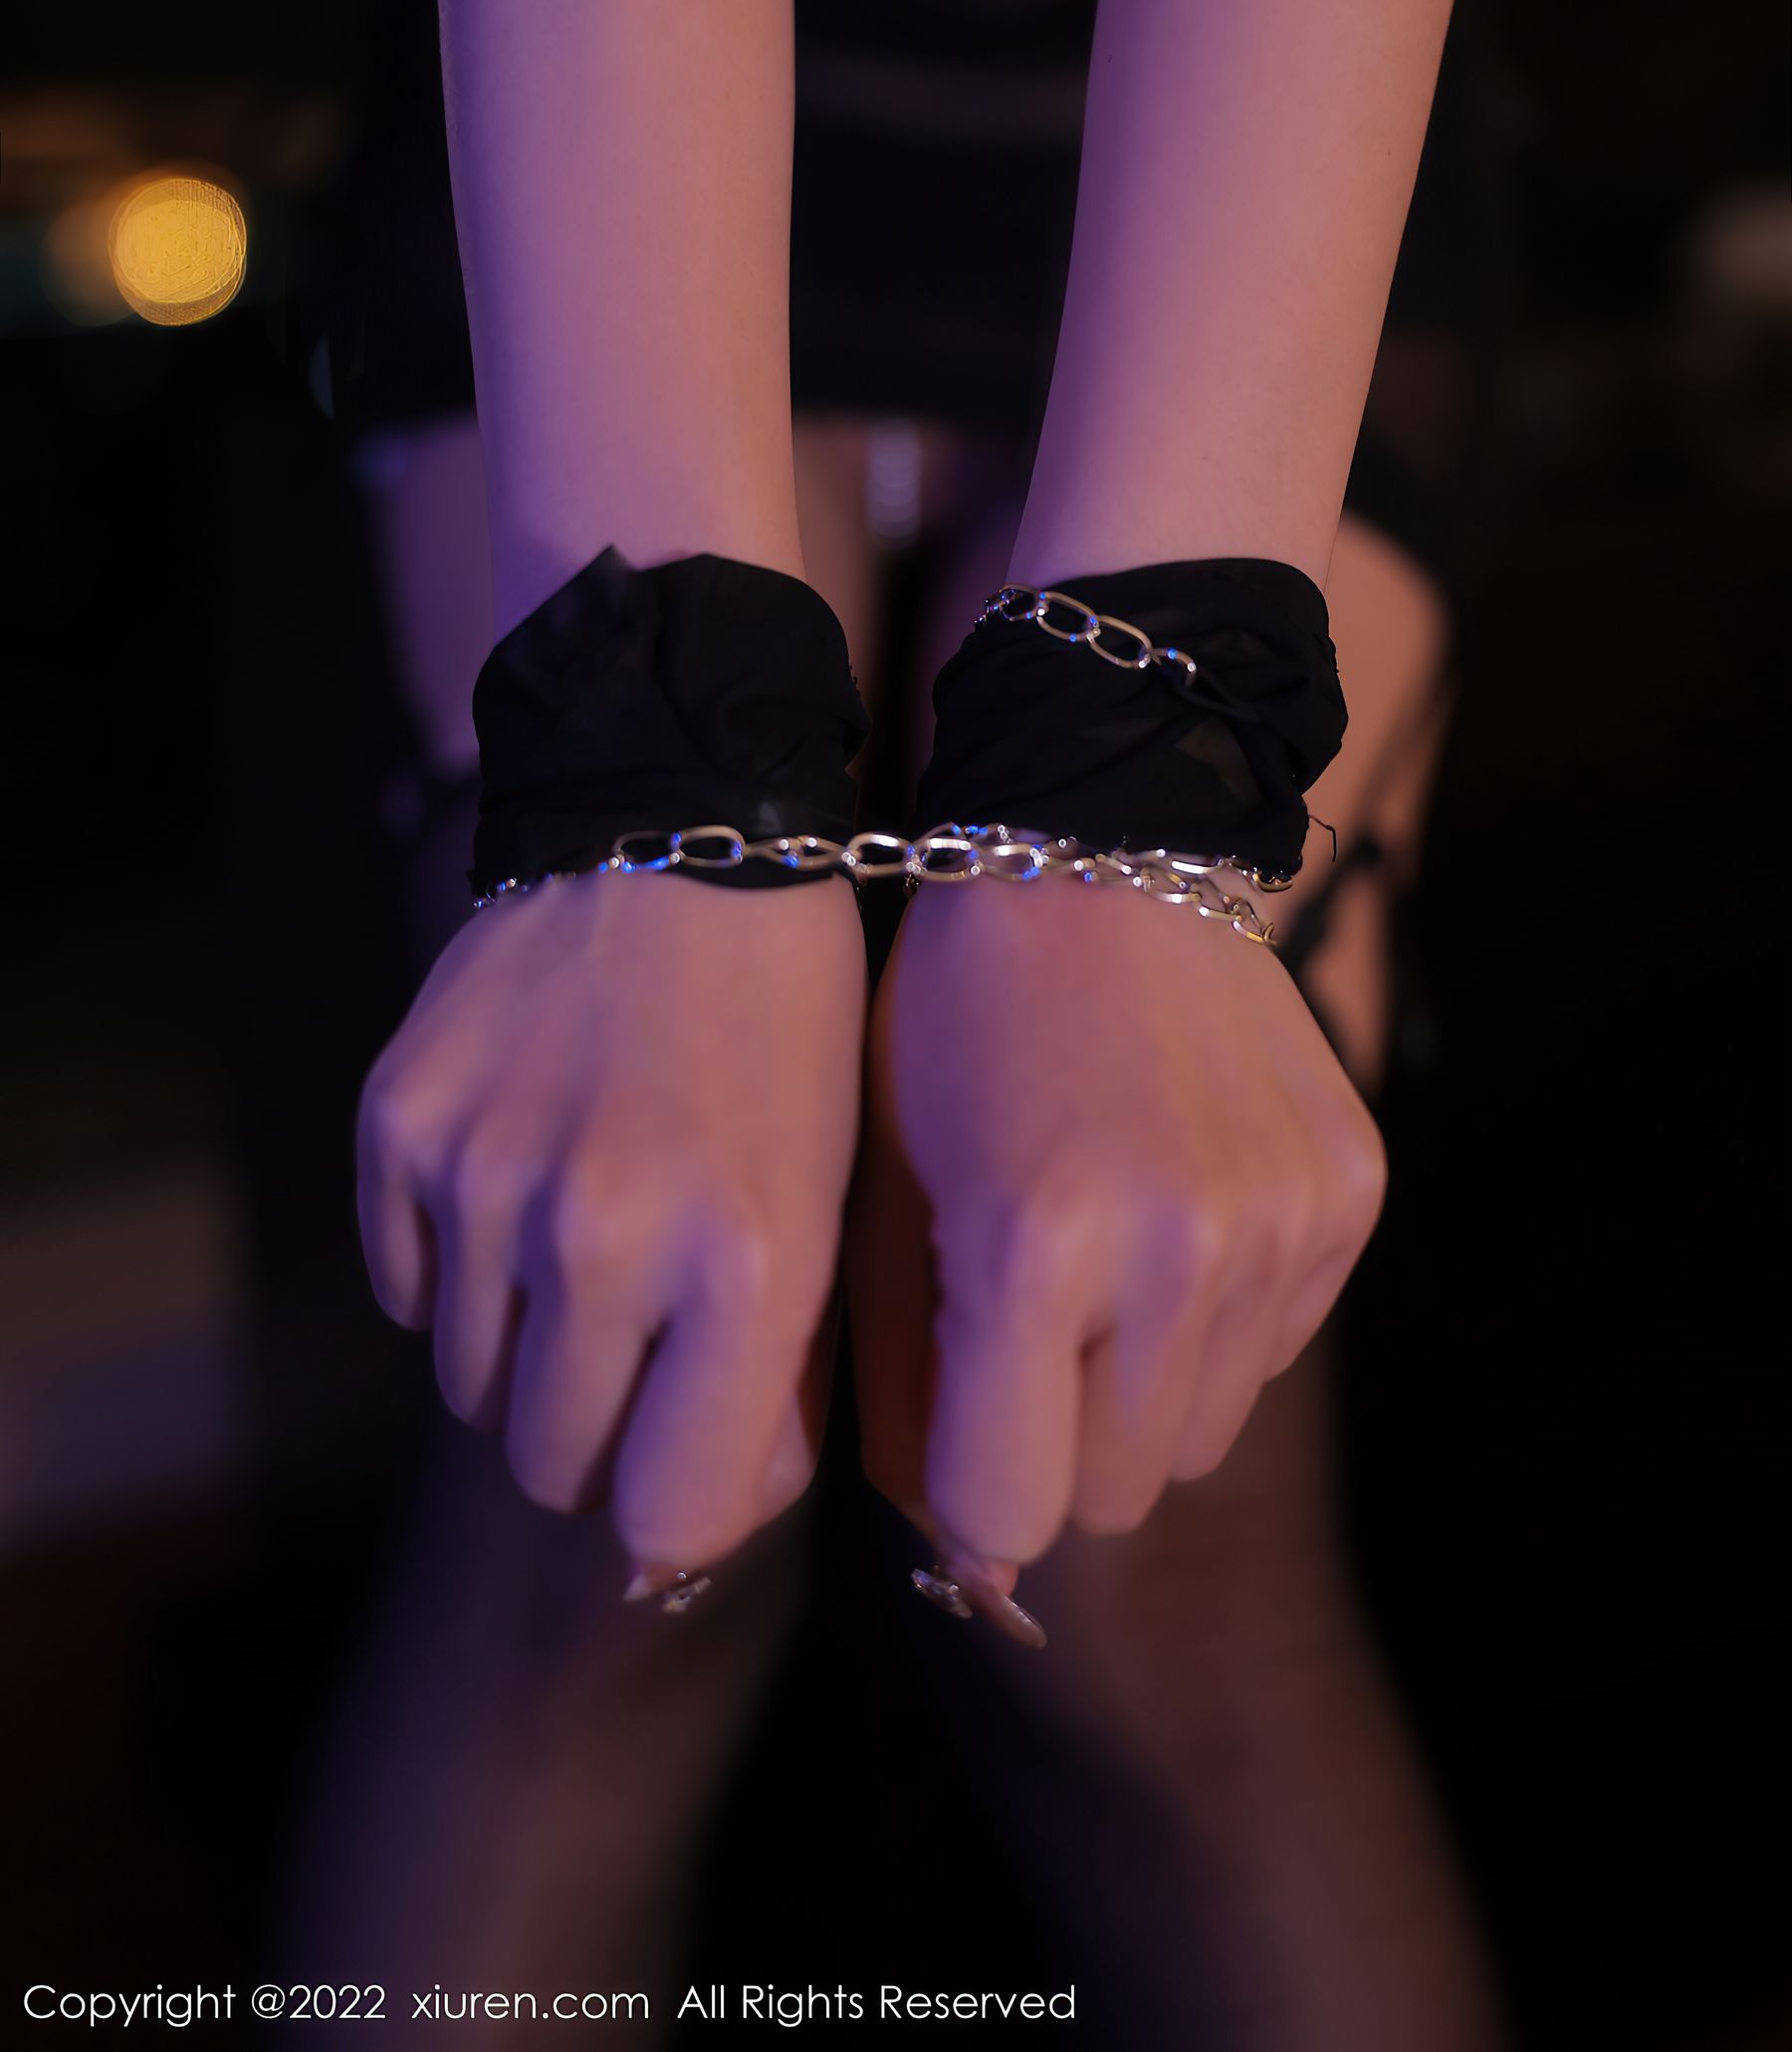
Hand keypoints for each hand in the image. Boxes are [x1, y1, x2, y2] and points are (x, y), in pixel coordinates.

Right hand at [357, 870, 864, 1576]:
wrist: (680, 831)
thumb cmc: (788, 1033)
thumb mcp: (833, 1206)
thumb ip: (773, 1385)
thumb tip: (677, 1541)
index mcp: (749, 1267)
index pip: (672, 1520)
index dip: (689, 1503)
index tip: (699, 1446)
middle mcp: (604, 1237)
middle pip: (554, 1470)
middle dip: (603, 1435)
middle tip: (644, 1340)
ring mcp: (485, 1179)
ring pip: (472, 1390)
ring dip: (531, 1350)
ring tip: (593, 1237)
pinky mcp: (399, 1126)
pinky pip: (407, 1293)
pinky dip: (459, 1271)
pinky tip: (527, 1176)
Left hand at [850, 877, 1383, 1573]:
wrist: (1099, 851)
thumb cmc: (955, 1023)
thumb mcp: (884, 1192)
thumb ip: (908, 1385)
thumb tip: (965, 1562)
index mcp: (1034, 1246)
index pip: (1008, 1516)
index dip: (965, 1487)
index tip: (955, 1418)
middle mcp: (1179, 1245)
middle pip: (1116, 1494)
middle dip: (1054, 1441)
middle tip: (1021, 1326)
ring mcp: (1283, 1219)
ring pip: (1202, 1436)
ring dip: (1140, 1386)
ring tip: (1095, 1254)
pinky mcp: (1350, 1193)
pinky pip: (1273, 1344)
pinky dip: (1216, 1313)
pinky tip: (1169, 1201)